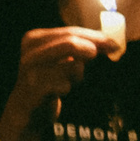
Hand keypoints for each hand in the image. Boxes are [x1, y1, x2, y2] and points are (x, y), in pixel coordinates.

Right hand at [0, 26, 105, 140]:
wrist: (26, 109)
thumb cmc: (47, 81)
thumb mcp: (61, 59)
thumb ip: (79, 47)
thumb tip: (109, 41)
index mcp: (34, 39)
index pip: (70, 31)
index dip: (95, 36)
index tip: (113, 44)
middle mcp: (30, 51)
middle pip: (70, 43)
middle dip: (94, 48)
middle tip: (110, 53)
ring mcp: (31, 70)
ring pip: (72, 65)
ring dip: (78, 74)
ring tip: (69, 81)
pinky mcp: (36, 88)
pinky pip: (66, 85)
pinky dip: (68, 87)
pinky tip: (59, 92)